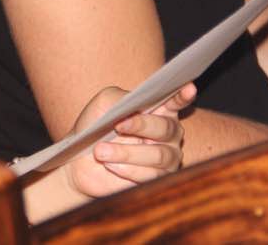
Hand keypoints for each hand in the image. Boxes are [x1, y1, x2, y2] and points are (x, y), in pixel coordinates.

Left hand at [63, 83, 194, 198]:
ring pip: (158, 155)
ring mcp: (167, 158)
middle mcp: (169, 134)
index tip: (189, 87)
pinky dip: (128, 169)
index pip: (177, 100)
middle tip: (117, 126)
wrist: (79, 162)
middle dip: (141, 126)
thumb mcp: (105, 104)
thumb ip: (122, 99)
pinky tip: (111, 166)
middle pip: (165, 128)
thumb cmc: (96, 127)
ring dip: (126, 153)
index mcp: (159, 109)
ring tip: (101, 151)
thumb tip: (137, 105)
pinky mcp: (158, 180)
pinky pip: (151, 176)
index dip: (184, 95)